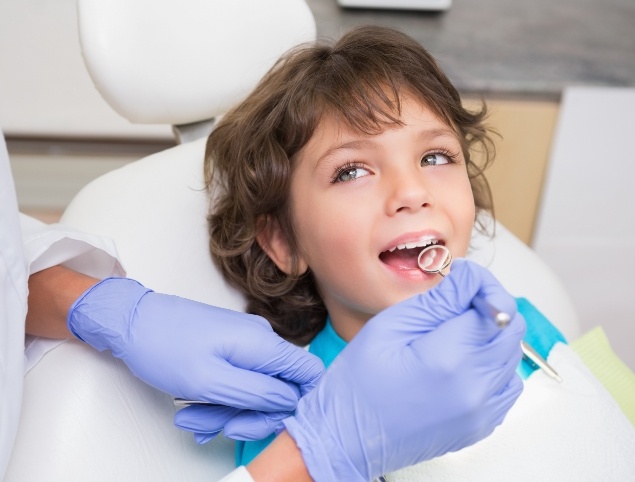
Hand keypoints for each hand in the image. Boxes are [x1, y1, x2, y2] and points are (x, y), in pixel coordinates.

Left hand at [67, 277, 323, 440]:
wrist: (131, 322)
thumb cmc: (163, 345)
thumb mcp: (211, 381)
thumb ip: (257, 393)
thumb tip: (291, 401)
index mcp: (263, 344)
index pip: (309, 372)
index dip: (299, 403)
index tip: (271, 421)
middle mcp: (260, 341)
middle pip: (279, 389)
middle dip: (250, 415)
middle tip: (220, 427)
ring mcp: (244, 344)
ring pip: (254, 390)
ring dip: (227, 412)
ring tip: (193, 419)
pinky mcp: (229, 349)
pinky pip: (237, 382)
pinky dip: (219, 401)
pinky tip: (195, 411)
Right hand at [282, 259, 525, 480]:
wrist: (347, 438)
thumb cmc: (358, 384)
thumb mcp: (389, 326)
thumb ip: (437, 300)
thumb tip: (469, 277)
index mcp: (449, 358)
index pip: (497, 306)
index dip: (481, 286)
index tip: (462, 283)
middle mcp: (474, 388)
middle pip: (512, 330)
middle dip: (488, 307)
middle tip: (454, 305)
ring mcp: (481, 412)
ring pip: (512, 356)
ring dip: (490, 336)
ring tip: (451, 337)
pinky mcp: (480, 426)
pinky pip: (505, 385)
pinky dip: (490, 366)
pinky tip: (459, 363)